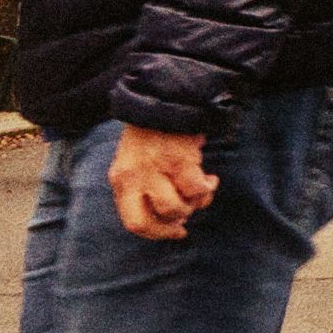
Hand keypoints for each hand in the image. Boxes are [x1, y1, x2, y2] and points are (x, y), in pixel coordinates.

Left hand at [108, 123, 216, 240]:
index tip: (175, 231)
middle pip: (148, 221)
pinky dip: (207, 189)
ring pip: (175, 208)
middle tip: (187, 216)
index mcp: (121, 180)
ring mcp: (155, 170)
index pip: (132, 222)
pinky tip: (210, 179)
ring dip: (192, 205)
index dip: (156, 233)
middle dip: (171, 225)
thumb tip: (170, 216)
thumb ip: (142, 186)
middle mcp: (134, 178)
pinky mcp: (179, 160)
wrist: (165, 99)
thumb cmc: (152, 133)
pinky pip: (196, 189)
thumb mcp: (135, 162)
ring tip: (200, 191)